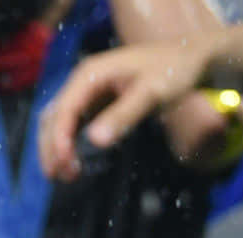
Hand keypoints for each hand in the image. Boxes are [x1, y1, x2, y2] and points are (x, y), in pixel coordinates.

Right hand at [40, 39, 210, 181]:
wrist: (191, 57)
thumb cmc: (173, 70)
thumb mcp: (152, 92)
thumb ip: (124, 115)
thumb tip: (95, 141)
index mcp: (89, 74)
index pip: (63, 110)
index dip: (59, 139)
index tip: (65, 164)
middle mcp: (82, 81)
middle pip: (52, 117)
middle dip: (51, 148)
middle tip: (59, 176)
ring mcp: (87, 91)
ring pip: (58, 122)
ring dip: (56, 148)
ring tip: (65, 174)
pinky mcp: (95, 100)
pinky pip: (72, 123)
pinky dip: (68, 143)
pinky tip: (75, 160)